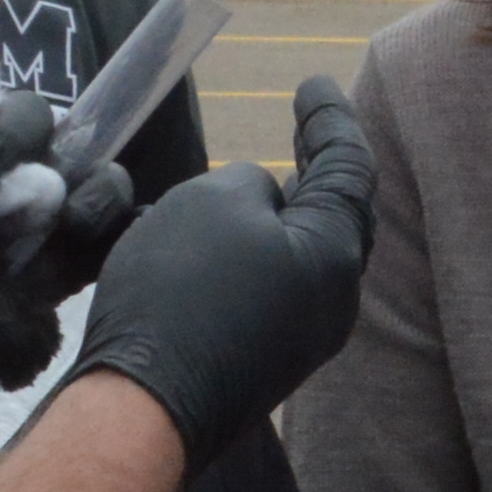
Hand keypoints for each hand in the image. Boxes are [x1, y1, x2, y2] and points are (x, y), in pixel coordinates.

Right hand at [61, 77, 379, 468]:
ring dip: (287, 212)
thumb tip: (263, 206)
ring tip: (273, 177)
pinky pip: (270, 288)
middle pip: (338, 217)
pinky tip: (227, 236)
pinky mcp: (259, 360)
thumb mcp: (213, 201)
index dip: (330, 120)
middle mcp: (333, 300)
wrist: (143, 406)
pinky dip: (255, 250)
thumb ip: (249, 186)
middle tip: (308, 127)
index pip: (348, 168)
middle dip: (322, 168)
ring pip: (303, 255)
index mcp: (335, 253)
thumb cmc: (180, 290)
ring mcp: (299, 337)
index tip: (313, 85)